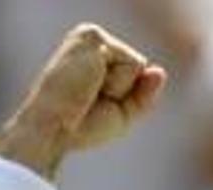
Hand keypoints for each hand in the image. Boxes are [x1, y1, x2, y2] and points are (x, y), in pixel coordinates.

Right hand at [0, 23, 166, 178]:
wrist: (54, 129)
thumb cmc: (80, 126)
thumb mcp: (122, 114)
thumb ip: (144, 93)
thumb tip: (159, 71)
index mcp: (92, 57)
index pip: (133, 75)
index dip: (123, 99)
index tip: (91, 106)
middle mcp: (91, 42)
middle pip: (138, 68)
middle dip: (123, 93)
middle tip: (89, 102)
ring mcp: (91, 37)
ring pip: (137, 64)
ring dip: (119, 88)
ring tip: (88, 92)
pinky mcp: (93, 37)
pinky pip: (133, 63)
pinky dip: (118, 83)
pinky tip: (90, 83)